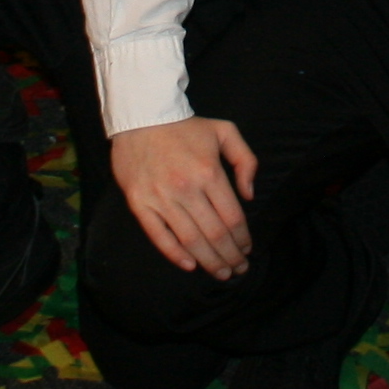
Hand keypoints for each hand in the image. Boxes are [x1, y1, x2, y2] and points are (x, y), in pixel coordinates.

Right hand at [111, 115, 256, 278]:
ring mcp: (160, 198)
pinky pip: (159, 236)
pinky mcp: (139, 202)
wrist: (141, 114)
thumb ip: (245, 160)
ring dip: (208, 261)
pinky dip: (175, 254)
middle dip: (230, 257)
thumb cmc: (185, 126)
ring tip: (220, 273)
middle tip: (239, 270)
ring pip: (190, 240)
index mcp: (209, 173)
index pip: (232, 218)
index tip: (248, 249)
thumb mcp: (225, 131)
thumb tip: (249, 195)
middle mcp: (186, 189)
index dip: (243, 239)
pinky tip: (189, 265)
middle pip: (214, 234)